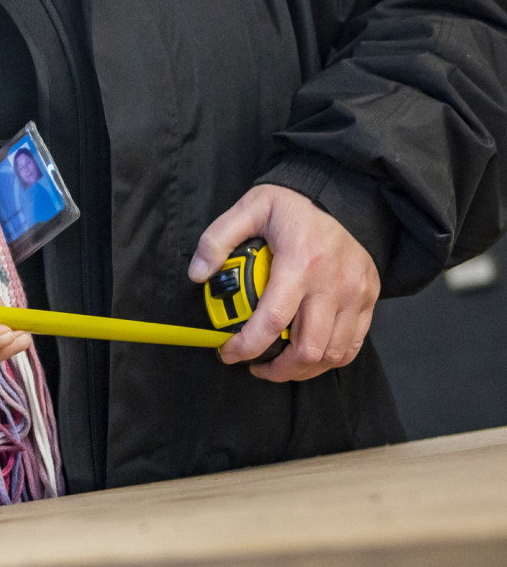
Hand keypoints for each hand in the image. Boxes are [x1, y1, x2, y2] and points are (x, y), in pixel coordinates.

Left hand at [187, 184, 379, 381]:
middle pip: (308, 348)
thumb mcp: (247, 209)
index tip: (228, 354)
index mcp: (301, 262)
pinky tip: (306, 354)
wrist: (337, 197)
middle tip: (254, 365)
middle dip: (277, 369)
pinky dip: (328, 358)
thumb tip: (198, 274)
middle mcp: (334, 282)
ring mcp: (357, 293)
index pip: (273, 320)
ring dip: (303, 369)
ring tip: (278, 364)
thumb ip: (216, 240)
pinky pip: (352, 345)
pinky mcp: (369, 298)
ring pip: (333, 354)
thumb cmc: (289, 207)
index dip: (248, 346)